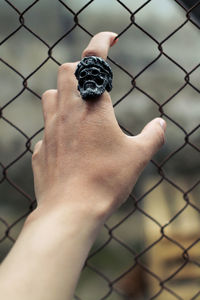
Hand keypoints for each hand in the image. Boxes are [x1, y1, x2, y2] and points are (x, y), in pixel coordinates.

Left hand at [32, 32, 165, 220]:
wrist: (72, 210)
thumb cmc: (106, 181)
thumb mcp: (138, 156)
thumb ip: (153, 136)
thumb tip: (160, 124)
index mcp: (93, 108)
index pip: (94, 60)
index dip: (102, 41)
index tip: (111, 37)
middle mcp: (67, 113)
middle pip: (66, 71)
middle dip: (80, 70)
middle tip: (95, 85)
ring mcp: (50, 131)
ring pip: (50, 95)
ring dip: (63, 94)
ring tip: (79, 110)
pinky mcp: (41, 149)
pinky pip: (46, 128)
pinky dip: (57, 127)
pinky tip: (69, 144)